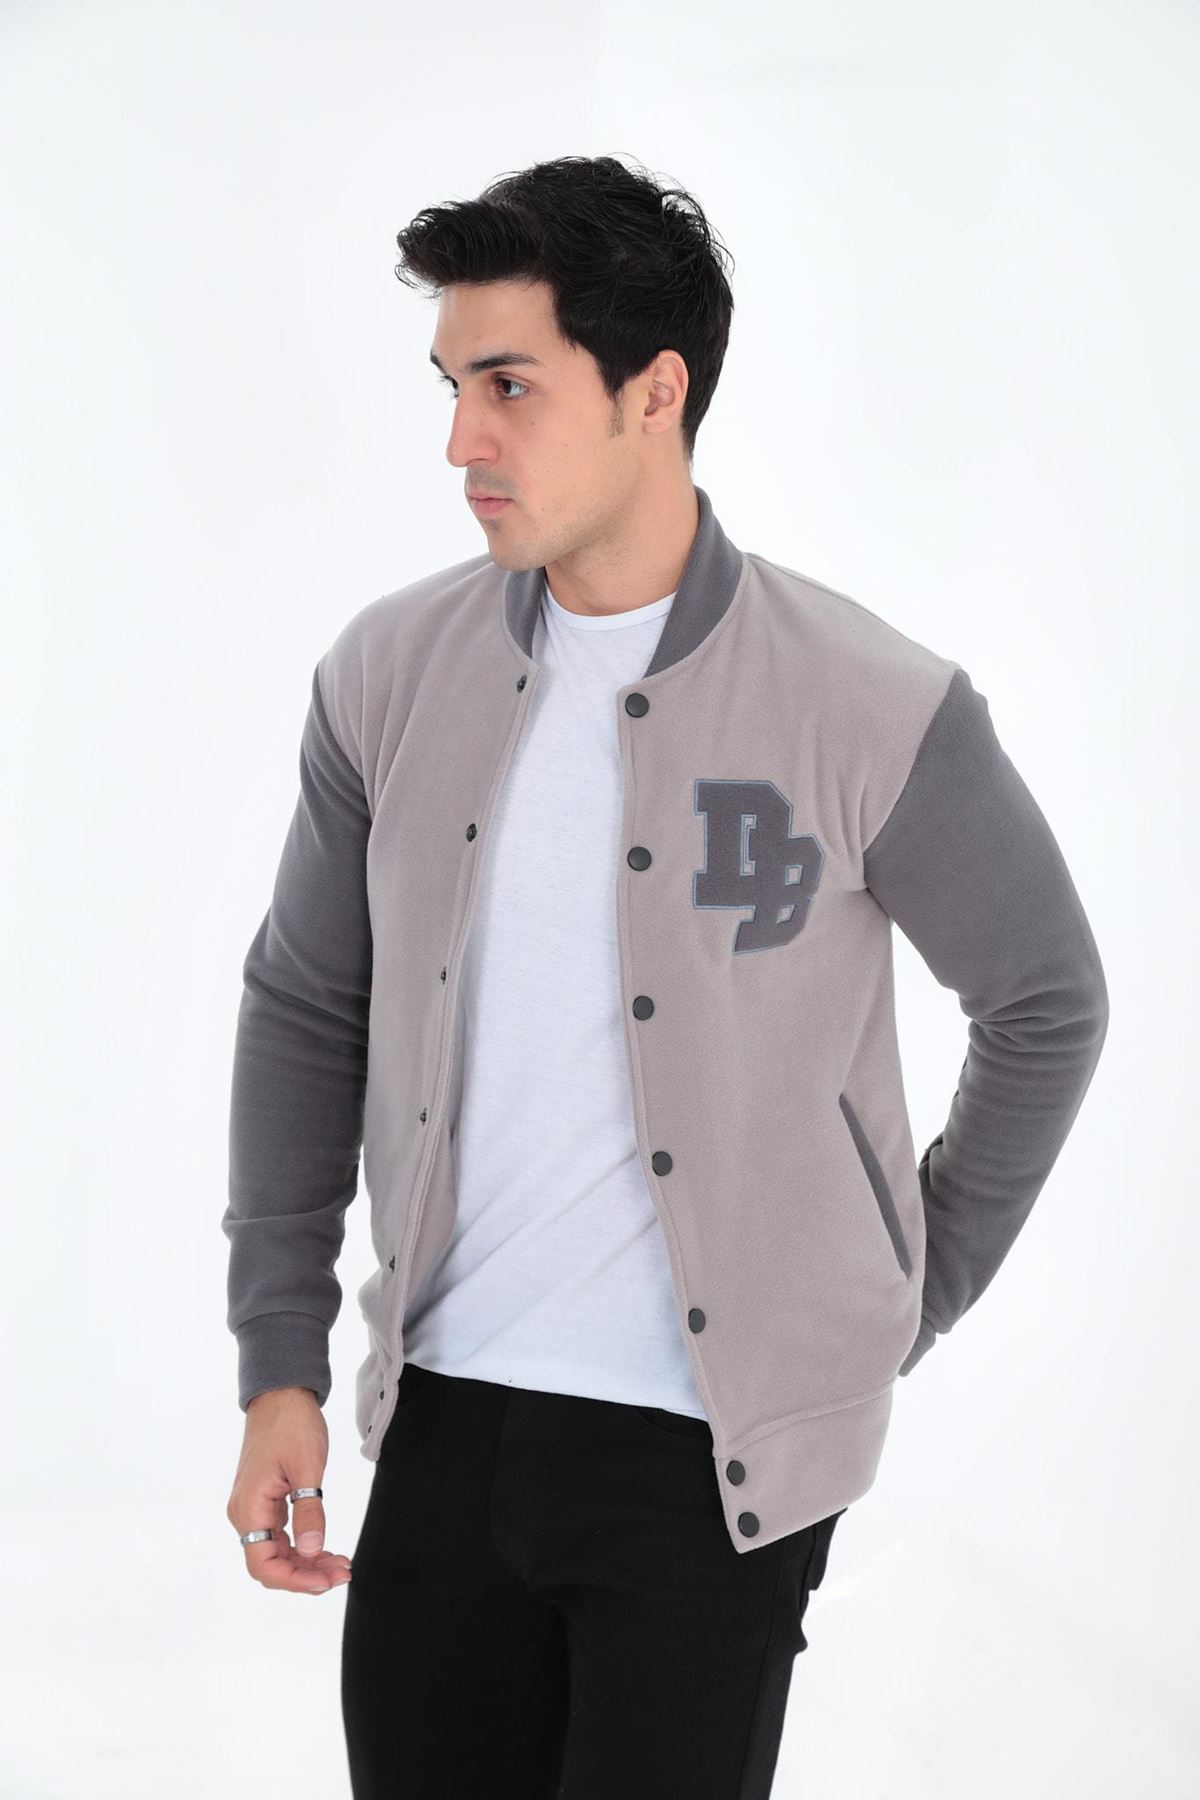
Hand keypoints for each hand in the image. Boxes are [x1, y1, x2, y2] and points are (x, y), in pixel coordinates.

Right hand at [227, 1387, 353, 1594]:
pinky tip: (325, 1548)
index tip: (328, 1581)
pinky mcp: (265, 1501)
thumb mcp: (307, 1466)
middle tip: (344, 1573)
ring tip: (341, 1564)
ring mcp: (253, 1508)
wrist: (281, 1393)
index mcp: (249, 1508)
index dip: (296, 1580)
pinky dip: (303, 1546)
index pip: (264, 1565)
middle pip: (271, 1564)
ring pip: (277, 1553)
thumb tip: (310, 1550)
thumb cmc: (292, 1423)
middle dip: (307, 1575)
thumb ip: (308, 1510)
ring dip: (307, 1563)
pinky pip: (281, 1536)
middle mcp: (245, 1514)